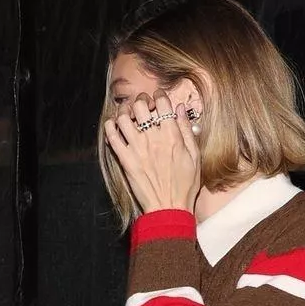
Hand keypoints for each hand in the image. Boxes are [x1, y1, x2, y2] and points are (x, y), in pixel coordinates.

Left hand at [103, 91, 199, 216]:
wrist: (169, 208)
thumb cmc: (185, 185)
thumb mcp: (194, 156)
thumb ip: (186, 130)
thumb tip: (180, 109)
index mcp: (172, 135)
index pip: (162, 103)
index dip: (159, 96)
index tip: (158, 100)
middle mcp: (153, 139)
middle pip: (140, 105)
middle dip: (141, 101)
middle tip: (143, 106)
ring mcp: (137, 149)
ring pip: (124, 118)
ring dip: (124, 111)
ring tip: (128, 114)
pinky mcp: (125, 161)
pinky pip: (112, 137)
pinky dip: (110, 127)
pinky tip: (114, 127)